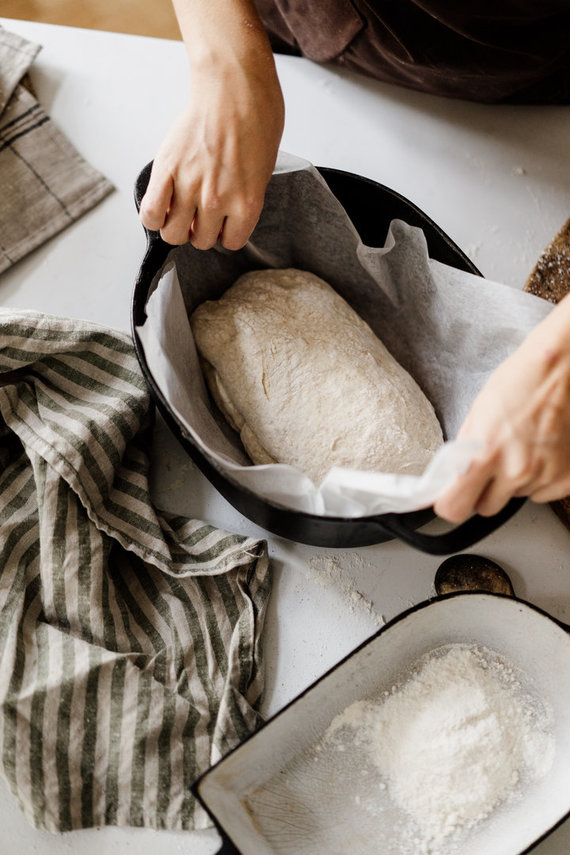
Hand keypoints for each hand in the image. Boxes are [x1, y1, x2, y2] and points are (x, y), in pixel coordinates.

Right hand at [139, 0, 283, 249]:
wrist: (234, 88)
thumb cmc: (255, 121)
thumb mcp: (262, 172)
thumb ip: (242, 200)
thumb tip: (221, 218)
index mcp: (247, 203)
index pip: (231, 242)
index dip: (225, 233)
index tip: (222, 222)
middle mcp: (218, 200)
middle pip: (199, 241)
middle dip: (199, 230)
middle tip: (199, 213)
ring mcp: (190, 185)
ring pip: (173, 233)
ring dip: (176, 225)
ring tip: (181, 208)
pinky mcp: (167, 169)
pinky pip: (150, 214)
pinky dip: (152, 217)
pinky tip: (161, 206)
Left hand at [434, 295, 569, 522]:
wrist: (558, 371)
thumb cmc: (518, 384)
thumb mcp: (476, 415)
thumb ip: (464, 453)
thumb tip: (452, 478)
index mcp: (485, 455)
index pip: (454, 507)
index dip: (450, 503)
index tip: (451, 497)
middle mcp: (516, 471)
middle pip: (485, 508)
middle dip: (483, 491)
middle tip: (490, 466)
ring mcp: (543, 476)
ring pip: (515, 498)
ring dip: (513, 481)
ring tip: (520, 449)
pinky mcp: (566, 479)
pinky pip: (541, 493)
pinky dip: (538, 478)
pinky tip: (539, 453)